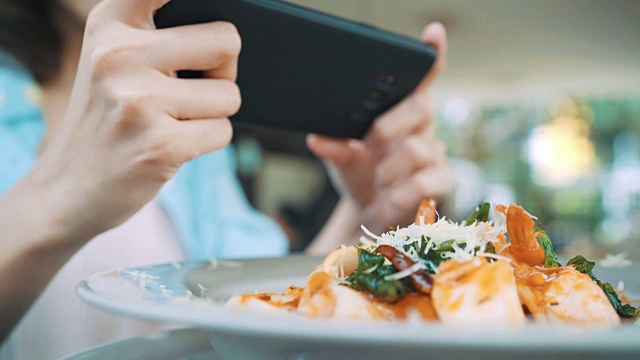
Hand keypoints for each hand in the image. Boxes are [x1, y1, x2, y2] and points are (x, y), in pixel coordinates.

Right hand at [27, 0, 240, 243]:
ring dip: (213, 115)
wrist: (67, 190)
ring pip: (230, 95)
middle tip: (194, 89)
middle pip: (227, 41)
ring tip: (172, 123)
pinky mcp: (160, 144)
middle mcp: (120, 54)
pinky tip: (170, 146)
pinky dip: (206, 142)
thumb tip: (229, 37)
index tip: (205, 1)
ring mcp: (139, 100)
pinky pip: (223, 132)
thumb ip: (159, 35)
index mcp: (111, 24)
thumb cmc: (106, 122)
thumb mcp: (112, 61)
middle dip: (224, 71)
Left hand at [307, 22, 450, 234]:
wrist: (370, 213)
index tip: (433, 33)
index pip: (420, 79)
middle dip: (390, 124)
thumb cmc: (360, 175)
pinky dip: (401, 192)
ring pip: (418, 147)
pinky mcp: (439, 181)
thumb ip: (333, 147)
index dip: (430, 55)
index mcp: (399, 111)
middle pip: (421, 106)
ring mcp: (433, 153)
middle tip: (369, 141)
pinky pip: (425, 181)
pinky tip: (390, 197)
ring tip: (378, 177)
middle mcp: (421, 127)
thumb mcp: (341, 159)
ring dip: (389, 166)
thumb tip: (317, 138)